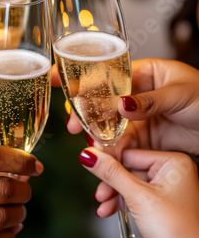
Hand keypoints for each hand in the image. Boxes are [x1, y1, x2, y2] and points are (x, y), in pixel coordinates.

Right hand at [52, 58, 198, 153]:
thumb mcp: (180, 95)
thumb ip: (149, 101)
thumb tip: (122, 105)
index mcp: (146, 74)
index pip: (108, 74)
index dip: (83, 78)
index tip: (58, 80)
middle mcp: (138, 95)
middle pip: (104, 104)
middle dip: (86, 116)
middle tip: (74, 127)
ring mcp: (140, 117)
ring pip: (111, 129)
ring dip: (100, 142)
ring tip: (92, 154)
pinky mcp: (146, 138)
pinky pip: (124, 147)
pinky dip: (115, 158)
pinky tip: (106, 164)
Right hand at [79, 146, 198, 237]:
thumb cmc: (177, 232)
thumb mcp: (138, 198)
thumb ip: (112, 174)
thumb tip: (90, 155)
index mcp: (173, 162)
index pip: (131, 153)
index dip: (109, 161)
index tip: (90, 164)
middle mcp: (173, 173)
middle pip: (129, 170)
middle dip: (111, 184)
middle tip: (99, 194)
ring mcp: (168, 190)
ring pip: (131, 185)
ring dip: (114, 196)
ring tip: (103, 206)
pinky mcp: (162, 205)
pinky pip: (137, 198)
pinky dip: (123, 204)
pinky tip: (109, 211)